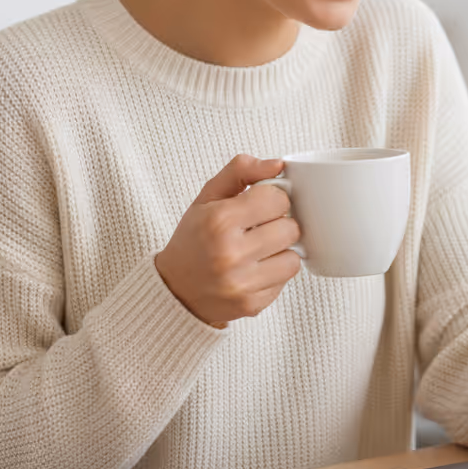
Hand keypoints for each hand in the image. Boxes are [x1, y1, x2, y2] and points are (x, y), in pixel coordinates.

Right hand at [154, 154, 301, 325]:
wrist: (174, 290)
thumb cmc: (194, 238)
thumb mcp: (208, 197)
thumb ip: (241, 171)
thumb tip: (278, 164)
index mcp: (219, 221)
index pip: (277, 199)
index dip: (271, 199)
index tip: (258, 206)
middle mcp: (230, 254)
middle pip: (290, 228)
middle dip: (278, 224)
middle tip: (259, 229)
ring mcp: (242, 283)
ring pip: (293, 257)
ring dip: (280, 251)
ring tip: (258, 250)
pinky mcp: (252, 304)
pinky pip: (286, 281)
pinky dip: (274, 273)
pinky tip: (253, 270)